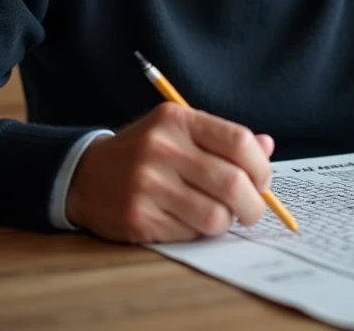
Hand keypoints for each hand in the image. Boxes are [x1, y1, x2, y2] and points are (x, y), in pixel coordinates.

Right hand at [65, 102, 274, 243]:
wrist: (85, 175)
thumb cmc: (145, 153)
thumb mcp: (180, 132)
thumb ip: (223, 139)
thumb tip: (267, 147)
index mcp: (177, 120)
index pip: (238, 141)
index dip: (261, 166)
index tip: (262, 181)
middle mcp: (161, 149)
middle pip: (232, 182)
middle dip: (253, 204)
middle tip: (252, 210)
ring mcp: (147, 184)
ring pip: (215, 216)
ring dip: (226, 222)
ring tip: (218, 216)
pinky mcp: (137, 217)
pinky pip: (189, 234)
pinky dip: (198, 233)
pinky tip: (187, 221)